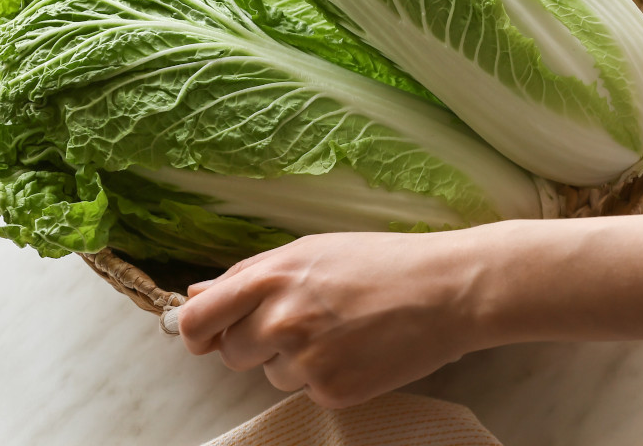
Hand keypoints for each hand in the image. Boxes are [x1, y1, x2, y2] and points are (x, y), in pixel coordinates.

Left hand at [175, 228, 485, 408]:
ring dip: (293, 359)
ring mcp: (306, 359)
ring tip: (341, 329)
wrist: (446, 289)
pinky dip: (327, 375)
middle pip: (231, 353)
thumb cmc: (381, 262)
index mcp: (270, 277)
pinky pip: (307, 391)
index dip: (198, 331)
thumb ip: (248, 274)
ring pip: (271, 374)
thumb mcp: (310, 251)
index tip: (210, 334)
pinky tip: (358, 349)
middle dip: (255, 343)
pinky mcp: (333, 390)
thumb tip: (196, 294)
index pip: (196, 321)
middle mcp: (281, 319)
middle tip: (302, 321)